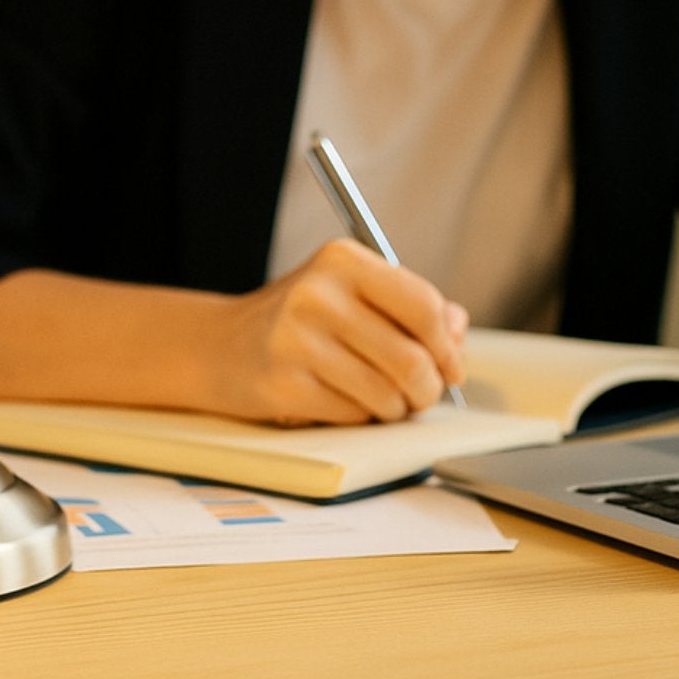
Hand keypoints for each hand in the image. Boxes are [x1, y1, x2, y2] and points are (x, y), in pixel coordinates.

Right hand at [207, 239, 467, 425]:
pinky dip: (360, 419)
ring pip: (387, 394)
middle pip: (412, 358)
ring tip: (379, 399)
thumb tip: (458, 327)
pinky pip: (354, 416)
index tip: (451, 367)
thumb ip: (408, 306)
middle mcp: (318, 292)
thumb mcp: (350, 294)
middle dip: (427, 389)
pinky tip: (342, 402)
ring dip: (394, 409)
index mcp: (342, 260)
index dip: (448, 346)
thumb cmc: (299, 321)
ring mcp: (297, 338)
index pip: (423, 306)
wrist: (220, 346)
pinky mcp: (283, 383)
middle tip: (419, 395)